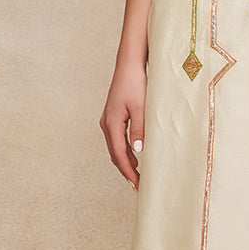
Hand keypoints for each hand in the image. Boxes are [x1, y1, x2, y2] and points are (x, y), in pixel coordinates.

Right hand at [100, 57, 146, 188]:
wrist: (130, 64)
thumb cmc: (136, 82)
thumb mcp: (141, 106)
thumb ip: (140, 129)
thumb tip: (138, 150)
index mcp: (112, 123)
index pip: (120, 155)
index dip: (129, 171)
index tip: (138, 185)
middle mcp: (107, 123)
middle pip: (115, 154)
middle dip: (126, 170)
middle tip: (139, 185)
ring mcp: (108, 120)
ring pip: (115, 148)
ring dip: (125, 161)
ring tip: (138, 175)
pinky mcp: (114, 116)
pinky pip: (117, 139)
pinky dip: (125, 150)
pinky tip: (135, 155)